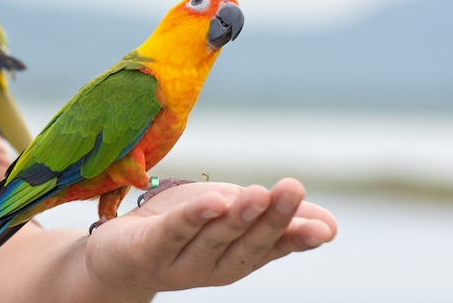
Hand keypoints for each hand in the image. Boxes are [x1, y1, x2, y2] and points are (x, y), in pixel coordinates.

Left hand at [84, 177, 336, 295]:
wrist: (121, 253)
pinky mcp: (150, 249)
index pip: (273, 247)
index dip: (297, 237)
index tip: (324, 228)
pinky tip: (211, 202)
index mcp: (238, 255)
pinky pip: (174, 232)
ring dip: (238, 217)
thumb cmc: (185, 229)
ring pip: (214, 237)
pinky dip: (193, 218)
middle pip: (247, 241)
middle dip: (272, 218)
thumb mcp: (233, 217)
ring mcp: (181, 261)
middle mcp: (214, 265)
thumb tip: (331, 227)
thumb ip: (276, 222)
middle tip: (293, 189)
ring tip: (259, 193)